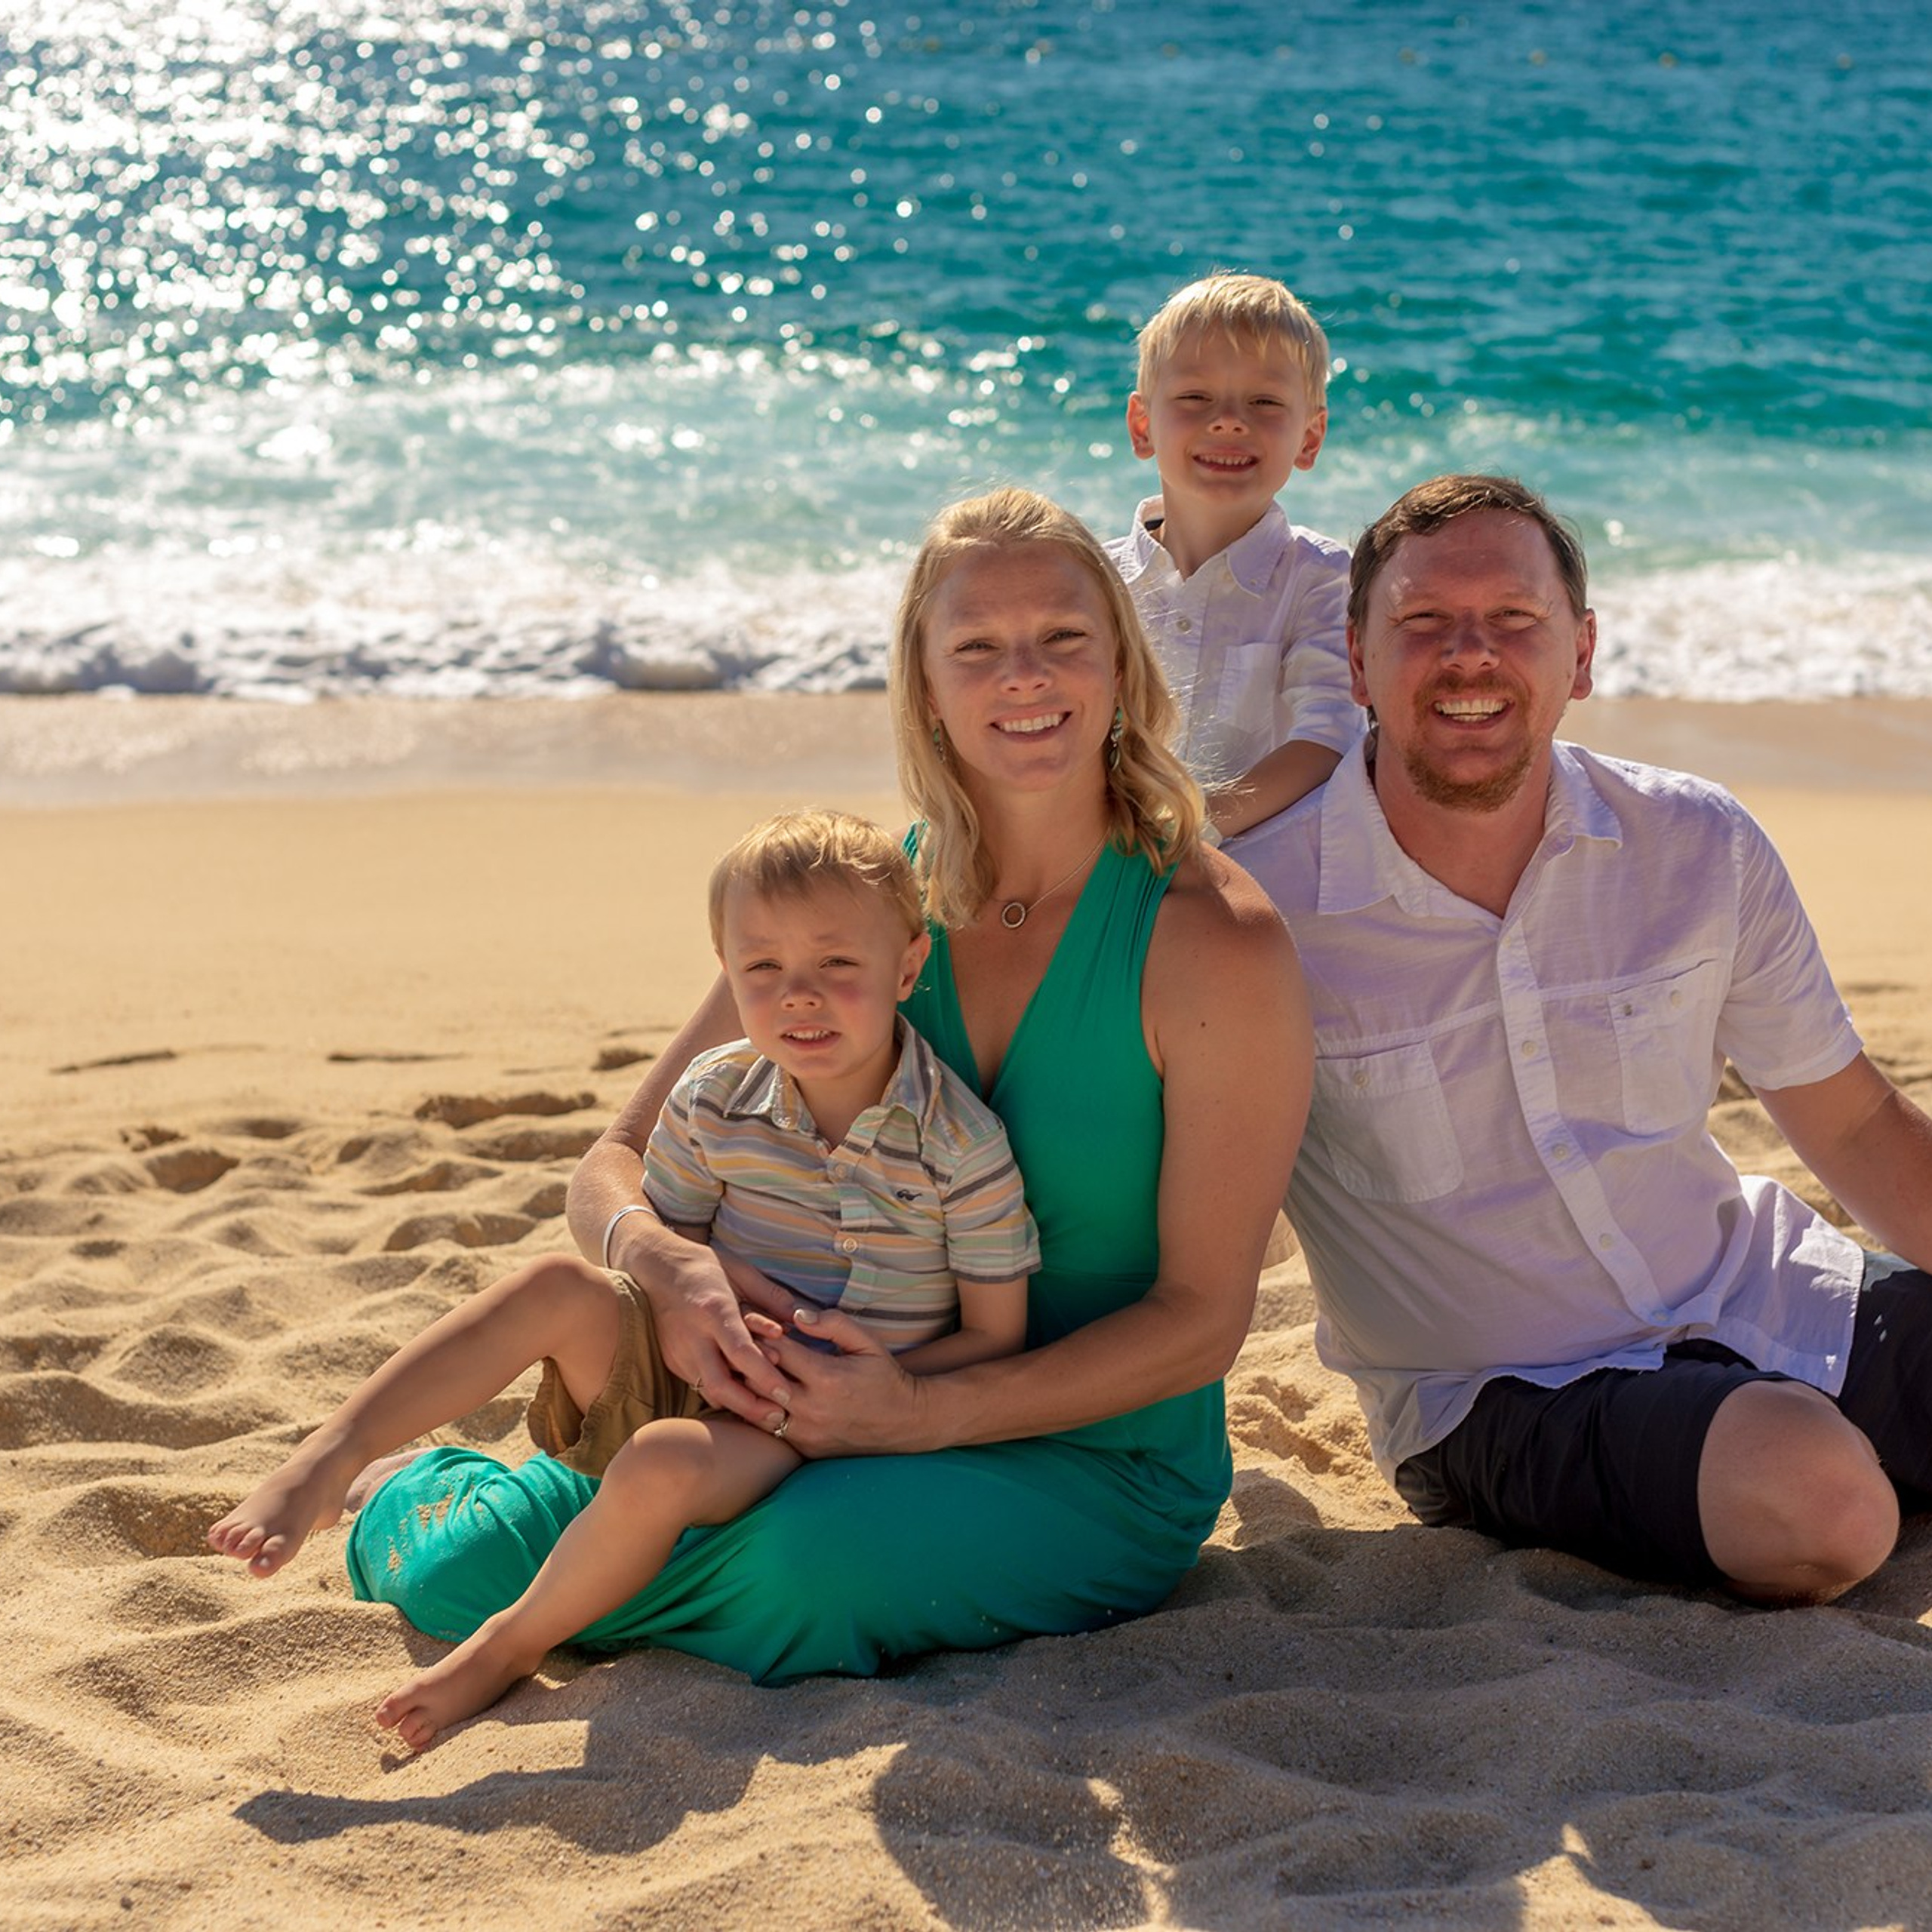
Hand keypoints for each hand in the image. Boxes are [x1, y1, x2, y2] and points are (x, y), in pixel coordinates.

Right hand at [621, 1233, 798, 1426]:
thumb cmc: (701, 1265)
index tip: (786, 1393)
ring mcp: (678, 1351)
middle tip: (778, 1417)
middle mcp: (692, 1335)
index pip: (740, 1351)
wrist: (651, 1266)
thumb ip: (770, 1295)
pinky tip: (743, 1399)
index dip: (764, 1375)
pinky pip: (699, 1384)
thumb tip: (798, 1317)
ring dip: (737, 1405)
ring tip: (767, 1414)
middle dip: (750, 1407)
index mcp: (713, 1309)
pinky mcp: (671, 1360)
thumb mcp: (739, 1269)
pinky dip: (722, 1394)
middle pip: (720, 1384)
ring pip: (708, 1390)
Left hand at [747, 1305, 932, 1456]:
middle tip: (739, 1341)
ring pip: (758, 1408)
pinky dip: (761, 1409)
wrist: (905, 1422)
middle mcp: (812, 1408)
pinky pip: (770, 1429)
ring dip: (749, 1386)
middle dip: (746, 1357)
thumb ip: (833, 1324)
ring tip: (744, 1366)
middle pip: (758, 1380)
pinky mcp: (805, 1448)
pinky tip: (759, 1393)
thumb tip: (797, 1316)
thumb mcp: (867, 1342)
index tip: (751, 1319)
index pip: (777, 1349)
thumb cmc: (884, 1376)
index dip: (759, 1331)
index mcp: (827, 1377)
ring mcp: (807, 1432)